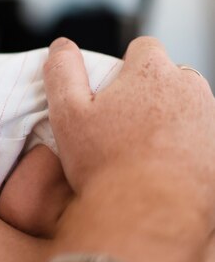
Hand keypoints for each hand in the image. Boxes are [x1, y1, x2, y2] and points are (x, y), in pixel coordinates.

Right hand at [43, 37, 214, 206]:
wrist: (147, 216)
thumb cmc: (105, 163)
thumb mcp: (67, 113)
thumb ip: (62, 71)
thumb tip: (61, 46)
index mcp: (152, 72)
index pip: (144, 48)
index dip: (126, 67)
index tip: (112, 93)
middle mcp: (190, 88)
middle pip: (170, 77)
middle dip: (151, 92)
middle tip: (124, 125)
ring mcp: (210, 120)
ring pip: (187, 107)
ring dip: (170, 118)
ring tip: (144, 149)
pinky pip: (200, 137)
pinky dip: (186, 145)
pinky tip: (164, 167)